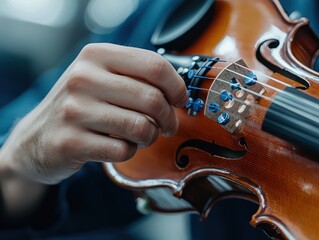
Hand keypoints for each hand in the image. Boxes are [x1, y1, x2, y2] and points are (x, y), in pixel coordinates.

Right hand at [0, 43, 187, 184]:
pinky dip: (130, 151)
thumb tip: (180, 90)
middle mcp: (82, 78)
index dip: (177, 86)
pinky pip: (124, 150)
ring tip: (143, 135)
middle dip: (169, 118)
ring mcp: (74, 110)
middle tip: (167, 125)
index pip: (154, 65)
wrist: (36, 138)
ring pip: (141, 127)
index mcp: (96, 55)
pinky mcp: (71, 142)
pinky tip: (119, 146)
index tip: (180, 100)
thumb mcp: (102, 77)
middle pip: (152, 99)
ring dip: (150, 136)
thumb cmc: (81, 105)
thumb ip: (137, 76)